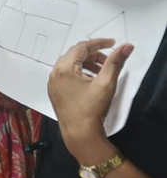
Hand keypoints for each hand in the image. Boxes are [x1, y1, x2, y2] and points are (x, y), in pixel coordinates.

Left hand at [48, 39, 133, 161]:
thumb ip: (115, 62)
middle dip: (93, 55)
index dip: (99, 43)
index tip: (113, 43)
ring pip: (70, 65)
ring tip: (103, 72)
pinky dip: (80, 73)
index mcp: (64, 68)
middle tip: (109, 60)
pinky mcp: (56, 92)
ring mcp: (53, 83)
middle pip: (75, 55)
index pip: (81, 47)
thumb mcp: (106, 83)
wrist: (80, 134)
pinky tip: (92, 81)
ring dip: (87, 64)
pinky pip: (67, 75)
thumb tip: (125, 47)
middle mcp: (54, 73)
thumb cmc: (91, 109)